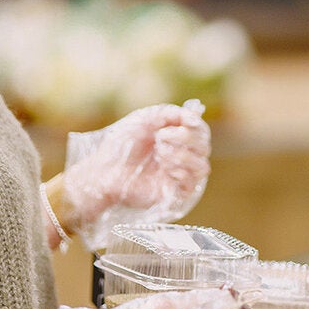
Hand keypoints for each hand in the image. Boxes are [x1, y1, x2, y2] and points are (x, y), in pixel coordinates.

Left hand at [61, 101, 210, 249]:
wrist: (103, 170)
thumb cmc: (122, 145)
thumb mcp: (145, 119)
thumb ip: (170, 114)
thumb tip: (196, 116)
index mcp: (177, 139)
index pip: (201, 131)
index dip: (196, 126)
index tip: (185, 123)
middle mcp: (182, 157)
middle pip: (205, 147)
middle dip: (186, 139)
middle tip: (160, 138)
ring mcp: (179, 176)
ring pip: (202, 167)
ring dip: (183, 156)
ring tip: (160, 153)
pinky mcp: (173, 194)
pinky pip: (192, 185)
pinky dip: (181, 172)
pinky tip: (164, 167)